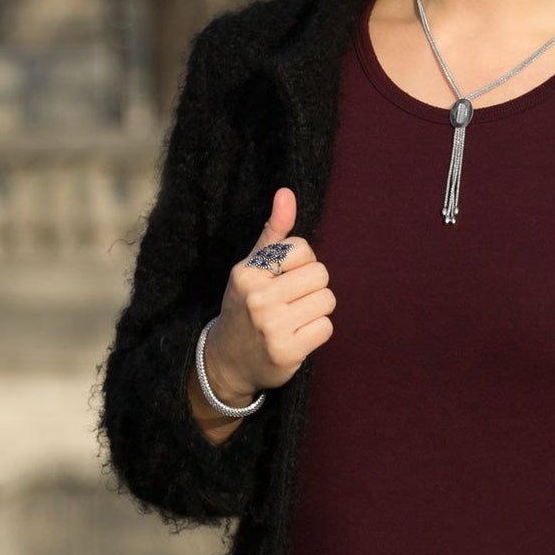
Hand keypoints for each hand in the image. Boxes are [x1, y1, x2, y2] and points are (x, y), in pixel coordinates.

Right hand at [201, 187, 335, 403]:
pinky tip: (297, 336)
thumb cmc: (246, 306)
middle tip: (292, 300)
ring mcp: (271, 326)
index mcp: (248, 272)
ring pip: (327, 300)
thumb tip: (286, 193)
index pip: (302, 249)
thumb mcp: (252, 267)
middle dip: (312, 286)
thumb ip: (273, 231)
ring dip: (316, 309)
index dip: (301, 263)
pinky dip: (316, 331)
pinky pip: (326, 327)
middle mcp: (257, 298)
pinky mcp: (286, 351)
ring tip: (295, 318)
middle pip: (320, 274)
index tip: (284, 278)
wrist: (227, 361)